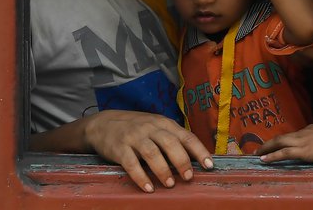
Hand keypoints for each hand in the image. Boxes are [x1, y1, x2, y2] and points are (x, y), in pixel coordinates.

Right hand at [83, 110, 212, 191]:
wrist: (103, 124)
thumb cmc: (136, 128)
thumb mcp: (156, 127)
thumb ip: (172, 139)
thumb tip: (194, 158)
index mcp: (164, 123)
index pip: (186, 136)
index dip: (199, 151)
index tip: (209, 165)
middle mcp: (151, 128)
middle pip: (170, 143)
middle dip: (182, 161)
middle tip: (188, 177)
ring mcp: (135, 137)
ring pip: (152, 152)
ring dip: (163, 169)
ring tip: (170, 184)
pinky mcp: (119, 148)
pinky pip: (131, 163)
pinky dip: (140, 176)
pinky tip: (148, 187)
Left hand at [257, 123, 312, 162]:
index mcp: (312, 129)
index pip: (295, 134)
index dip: (285, 139)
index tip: (278, 143)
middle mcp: (304, 133)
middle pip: (282, 137)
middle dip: (269, 142)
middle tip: (259, 147)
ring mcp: (302, 141)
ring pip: (279, 142)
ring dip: (266, 148)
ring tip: (256, 153)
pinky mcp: (303, 151)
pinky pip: (283, 153)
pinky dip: (272, 156)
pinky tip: (263, 159)